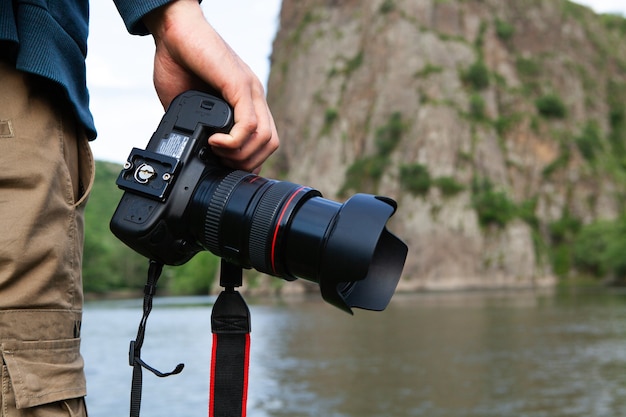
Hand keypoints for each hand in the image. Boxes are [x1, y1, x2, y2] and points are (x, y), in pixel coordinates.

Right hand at [143, 0, 278, 172]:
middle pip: (270, 143)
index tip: (225, 167)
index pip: (264, 141)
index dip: (248, 161)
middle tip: (220, 162)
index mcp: (245, 103)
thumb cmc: (177, 63)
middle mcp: (253, 97)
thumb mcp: (189, 108)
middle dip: (246, 163)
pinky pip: (250, 123)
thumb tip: (194, 157)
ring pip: (266, 137)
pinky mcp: (239, 84)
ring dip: (241, 155)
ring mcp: (250, 90)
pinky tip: (215, 141)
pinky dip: (234, 142)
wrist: (172, 32)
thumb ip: (199, 129)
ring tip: (217, 152)